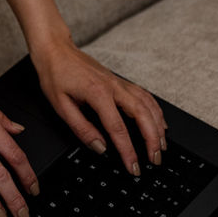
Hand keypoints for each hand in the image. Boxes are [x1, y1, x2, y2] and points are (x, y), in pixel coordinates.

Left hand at [30, 39, 166, 175]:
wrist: (56, 50)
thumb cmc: (56, 75)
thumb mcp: (60, 105)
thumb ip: (81, 128)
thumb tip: (99, 147)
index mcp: (98, 94)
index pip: (118, 129)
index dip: (128, 151)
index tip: (133, 166)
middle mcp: (114, 87)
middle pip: (142, 116)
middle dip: (152, 141)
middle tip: (155, 160)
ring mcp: (119, 83)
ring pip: (148, 105)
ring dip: (158, 127)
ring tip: (161, 146)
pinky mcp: (120, 81)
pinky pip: (145, 96)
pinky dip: (156, 111)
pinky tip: (159, 122)